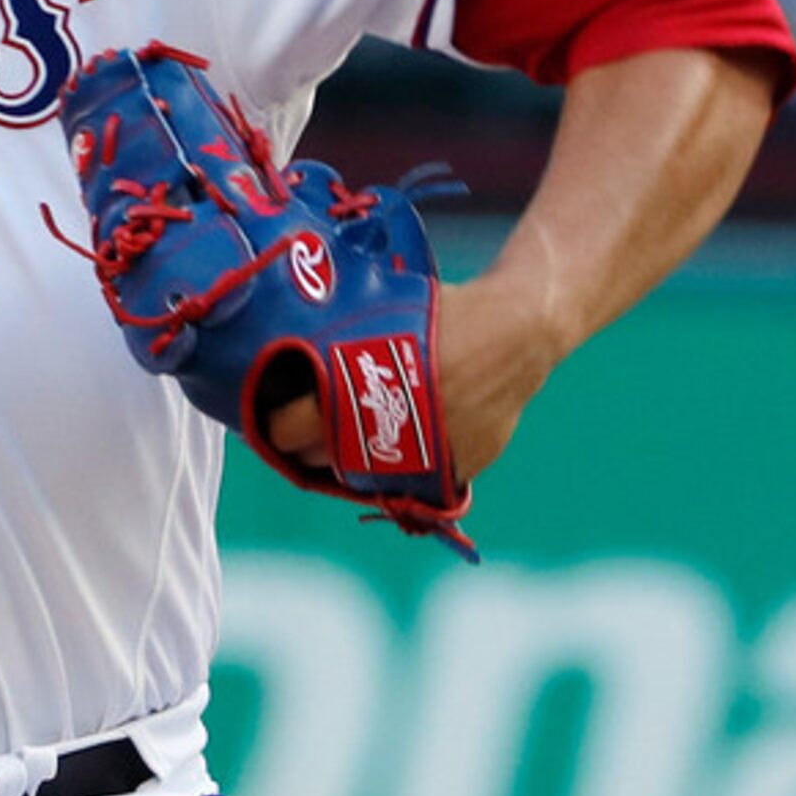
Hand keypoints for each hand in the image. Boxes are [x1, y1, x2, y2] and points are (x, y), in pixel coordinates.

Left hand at [263, 269, 570, 484]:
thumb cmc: (443, 314)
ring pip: (365, 480)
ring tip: (343, 439)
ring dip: (350, 465)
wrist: (519, 332)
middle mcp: (392, 434)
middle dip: (309, 448)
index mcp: (362, 391)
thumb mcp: (381, 315)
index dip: (278, 424)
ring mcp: (425, 458)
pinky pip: (411, 481)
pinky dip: (398, 467)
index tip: (275, 415)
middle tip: (304, 428)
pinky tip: (396, 440)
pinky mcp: (457, 470)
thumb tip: (289, 365)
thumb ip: (339, 347)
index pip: (291, 430)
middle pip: (323, 462)